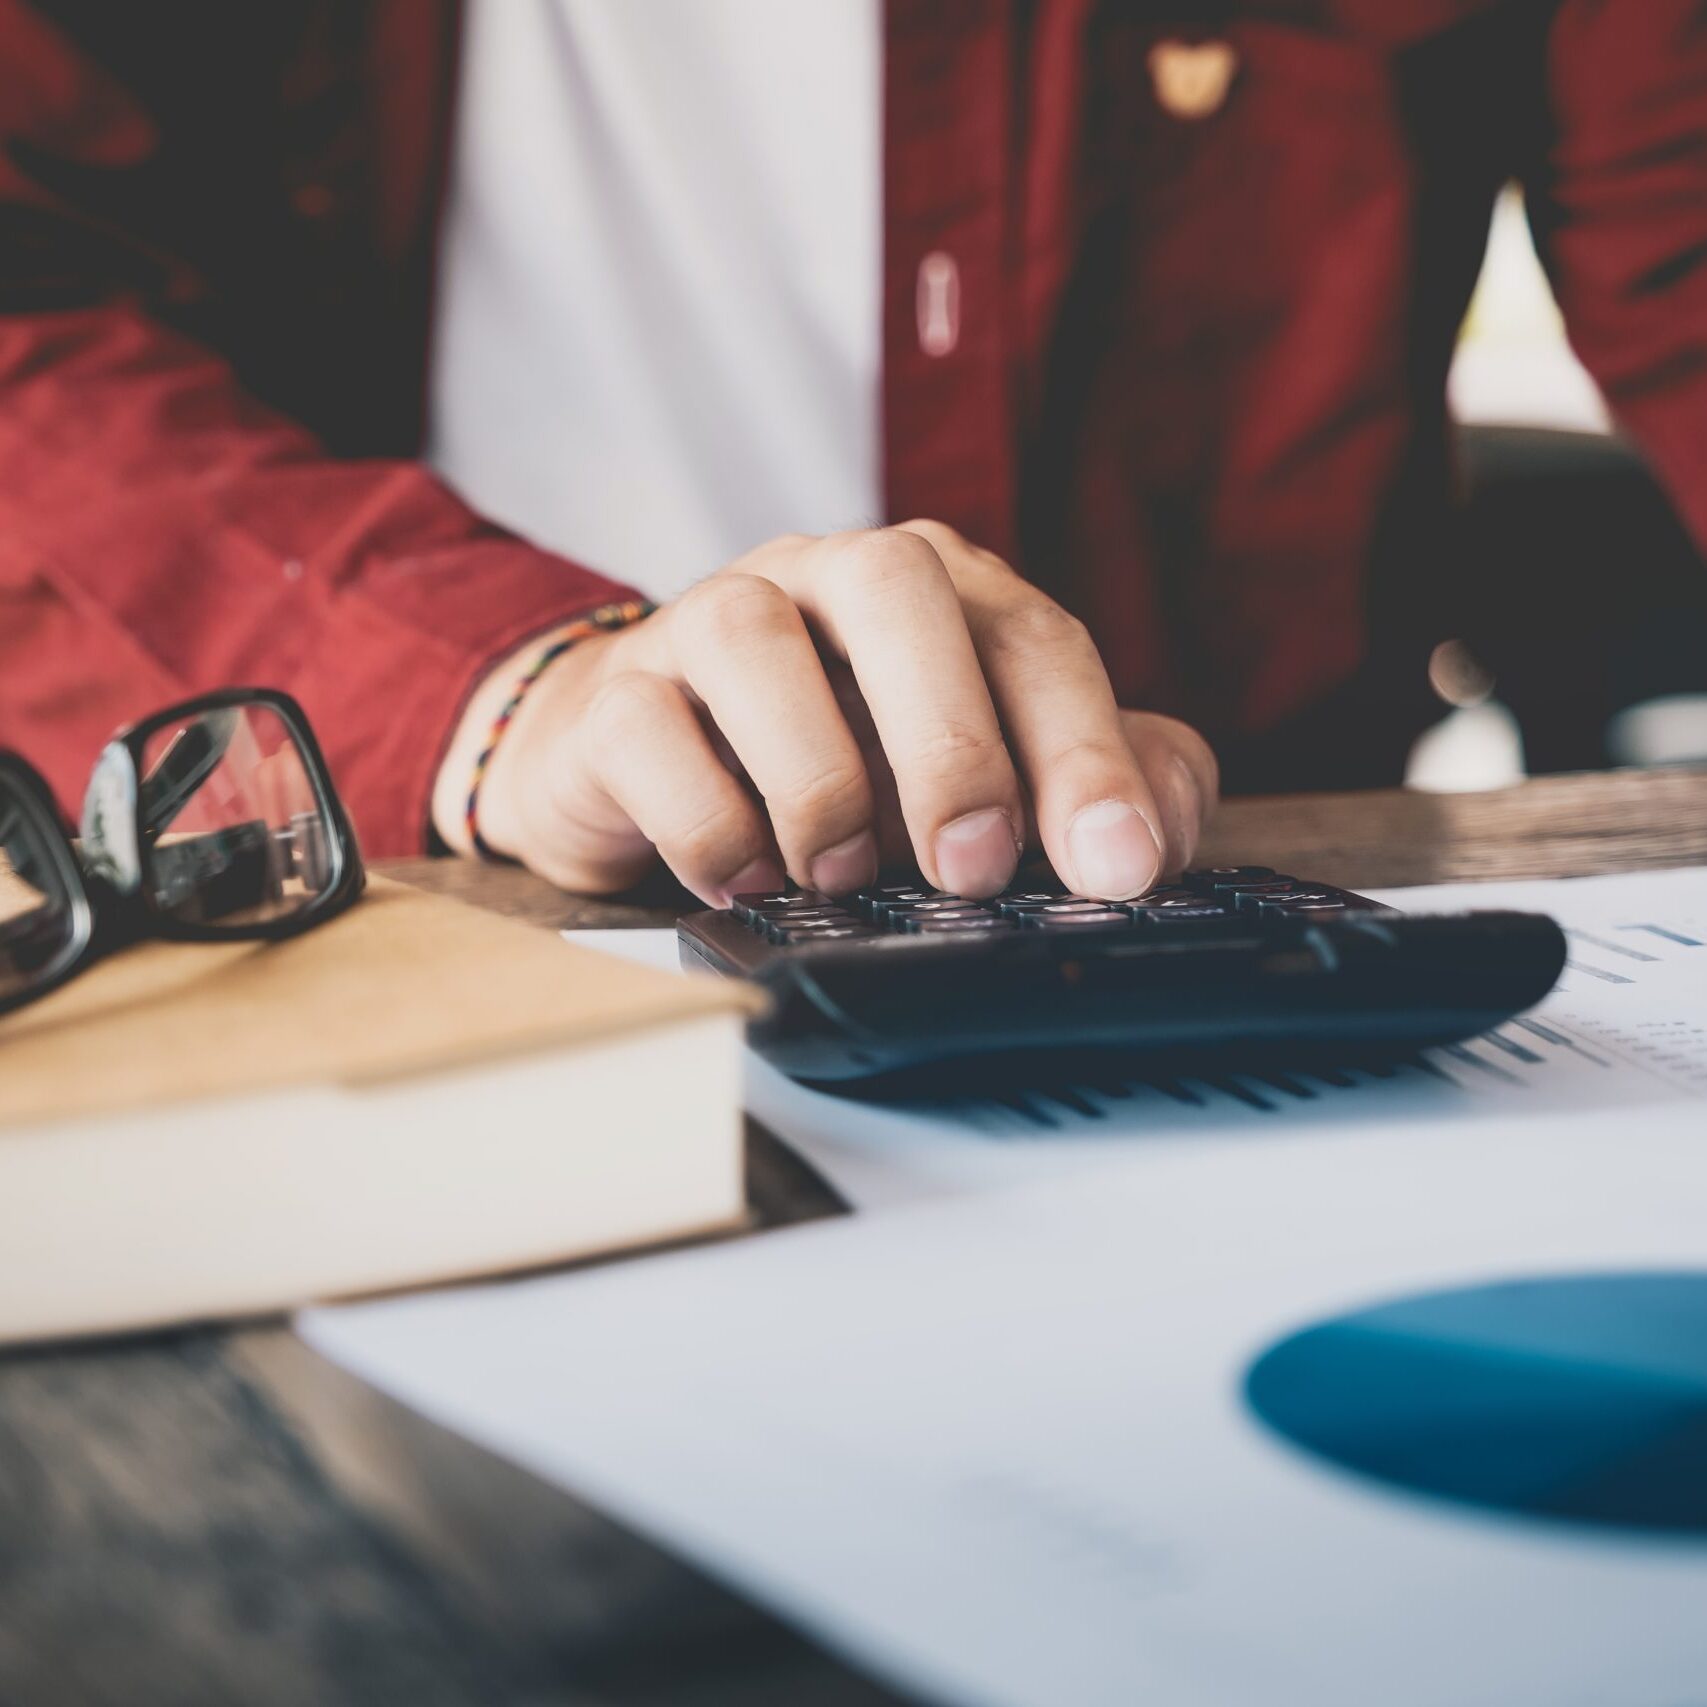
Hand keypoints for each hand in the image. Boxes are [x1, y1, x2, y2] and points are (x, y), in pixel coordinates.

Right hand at [433, 523, 1217, 903]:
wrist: (644, 761)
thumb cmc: (834, 763)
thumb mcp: (976, 773)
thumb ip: (1084, 782)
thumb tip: (1156, 831)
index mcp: (934, 588)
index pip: (1031, 636)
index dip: (1084, 751)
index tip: (1118, 865)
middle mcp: (824, 579)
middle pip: (899, 590)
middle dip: (952, 737)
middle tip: (976, 868)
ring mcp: (707, 620)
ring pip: (754, 637)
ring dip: (817, 773)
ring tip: (842, 873)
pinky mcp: (614, 694)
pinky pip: (647, 730)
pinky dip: (706, 820)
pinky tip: (745, 879)